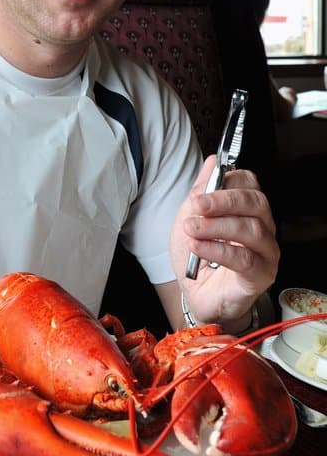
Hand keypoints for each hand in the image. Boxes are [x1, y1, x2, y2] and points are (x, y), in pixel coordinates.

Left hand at [173, 155, 278, 324]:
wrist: (196, 294)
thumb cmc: (197, 256)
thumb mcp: (190, 218)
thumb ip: (201, 190)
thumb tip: (213, 162)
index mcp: (246, 209)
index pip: (249, 184)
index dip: (227, 183)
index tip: (200, 192)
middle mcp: (262, 226)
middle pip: (255, 203)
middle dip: (223, 201)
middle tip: (196, 206)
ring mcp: (266, 251)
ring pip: (251, 230)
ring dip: (217, 227)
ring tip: (192, 229)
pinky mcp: (262, 274)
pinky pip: (245, 259)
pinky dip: (218, 250)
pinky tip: (198, 247)